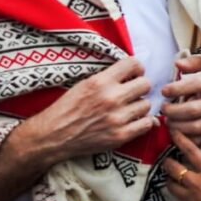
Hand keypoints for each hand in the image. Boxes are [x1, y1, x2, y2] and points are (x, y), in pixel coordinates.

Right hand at [20, 56, 154, 164]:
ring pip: (147, 104)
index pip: (134, 64)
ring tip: (129, 108)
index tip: (134, 74)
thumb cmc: (67, 108)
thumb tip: (134, 73)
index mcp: (101, 82)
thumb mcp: (85, 83)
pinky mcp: (120, 136)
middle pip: (145, 84)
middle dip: (140, 87)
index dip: (136, 68)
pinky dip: (143, 122)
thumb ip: (109, 77)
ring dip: (139, 105)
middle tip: (132, 92)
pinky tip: (133, 121)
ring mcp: (117, 118)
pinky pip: (146, 124)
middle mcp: (111, 98)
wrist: (54, 135)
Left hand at [162, 54, 200, 145]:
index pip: (196, 85)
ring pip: (195, 126)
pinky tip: (176, 130)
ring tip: (168, 119)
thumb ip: (193, 63)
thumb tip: (178, 64)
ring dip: (176, 124)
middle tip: (163, 108)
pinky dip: (185, 137)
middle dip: (173, 110)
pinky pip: (200, 139)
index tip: (164, 91)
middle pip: (193, 109)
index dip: (177, 88)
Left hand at [163, 129, 200, 200]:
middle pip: (174, 169)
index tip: (172, 132)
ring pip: (172, 188)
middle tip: (165, 160)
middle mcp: (197, 183)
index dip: (180, 140)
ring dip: (170, 182)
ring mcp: (192, 200)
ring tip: (170, 180)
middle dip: (167, 163)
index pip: (191, 152)